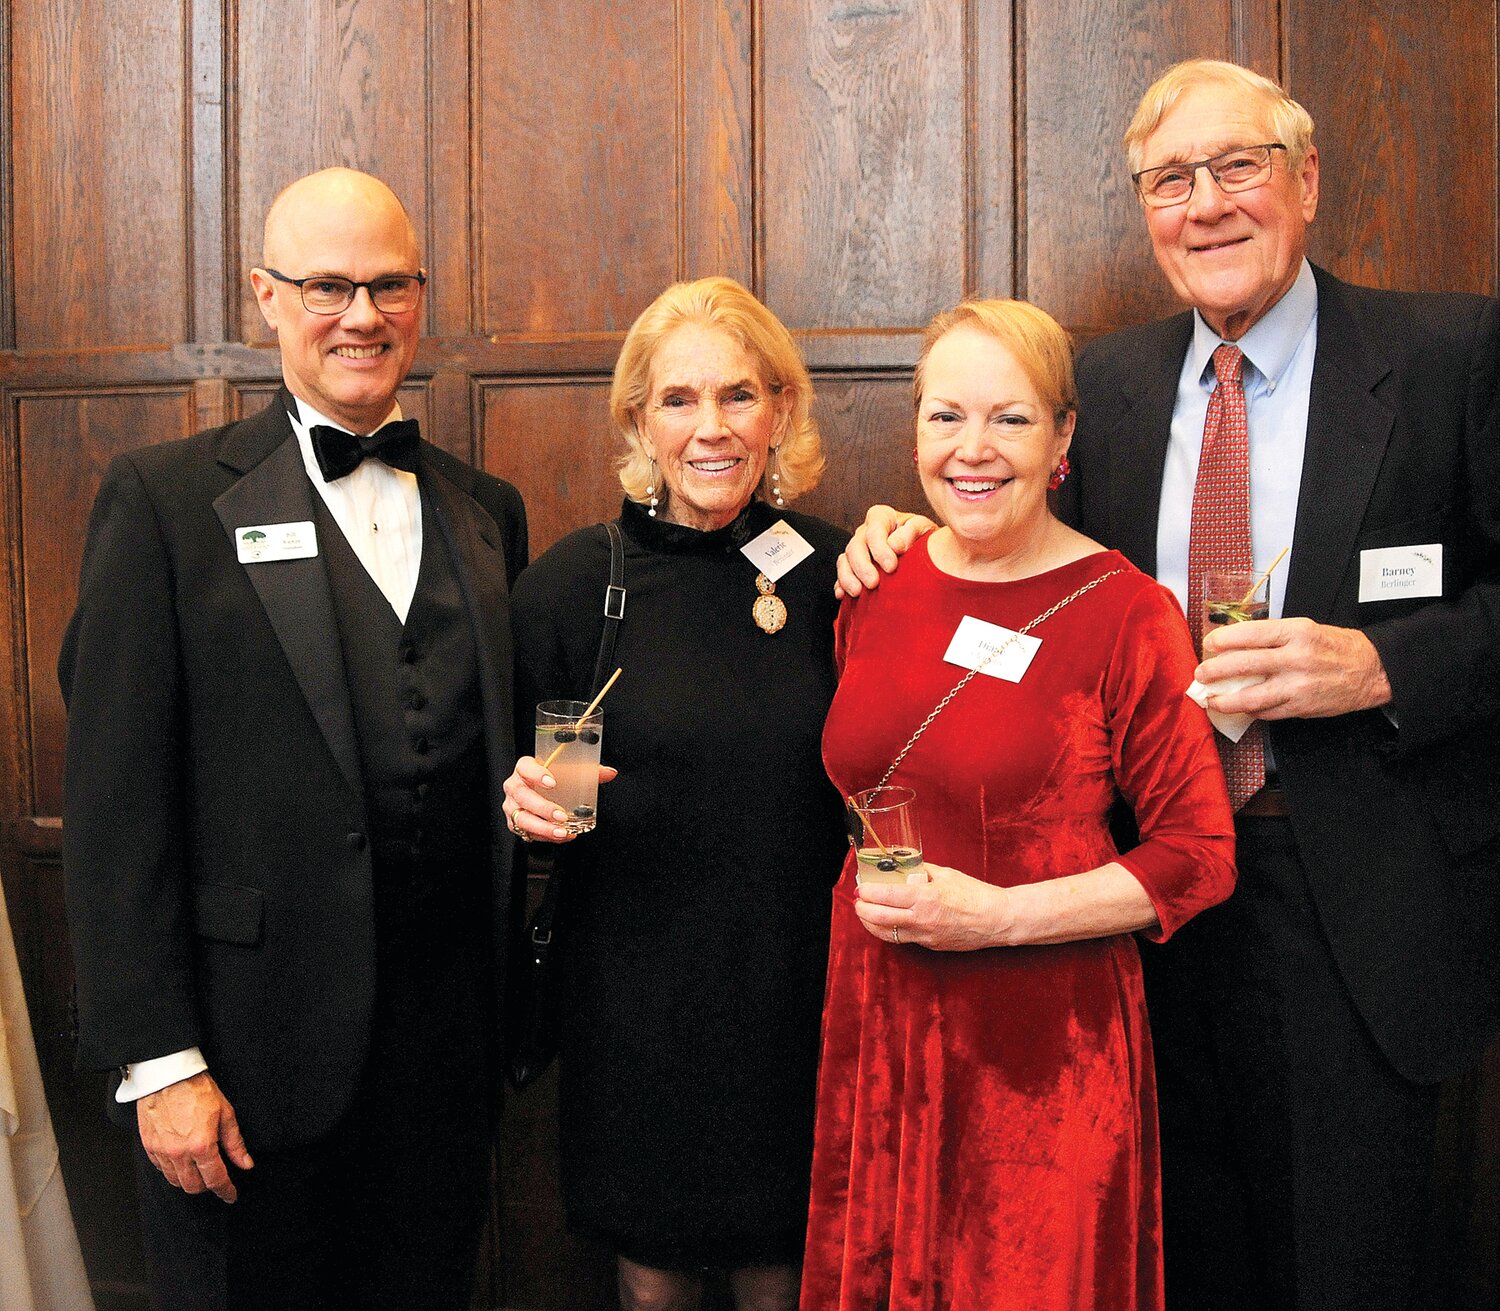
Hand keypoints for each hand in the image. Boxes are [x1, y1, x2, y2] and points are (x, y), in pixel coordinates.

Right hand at [137, 1072, 252, 1202]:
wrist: (167, 1075)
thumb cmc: (197, 1089)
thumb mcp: (225, 1113)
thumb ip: (235, 1143)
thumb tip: (245, 1163)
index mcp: (202, 1146)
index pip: (215, 1179)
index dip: (225, 1191)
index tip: (231, 1195)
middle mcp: (179, 1154)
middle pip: (193, 1187)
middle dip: (207, 1187)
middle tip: (216, 1179)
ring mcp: (161, 1152)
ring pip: (175, 1181)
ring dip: (189, 1181)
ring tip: (199, 1170)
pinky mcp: (148, 1146)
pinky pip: (161, 1169)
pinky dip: (172, 1171)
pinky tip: (181, 1161)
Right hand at [503, 755, 617, 842]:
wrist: (538, 792)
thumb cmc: (553, 779)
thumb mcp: (568, 773)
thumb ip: (589, 772)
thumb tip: (611, 773)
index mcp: (525, 768)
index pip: (525, 767)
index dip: (537, 774)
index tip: (553, 782)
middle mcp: (514, 786)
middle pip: (523, 796)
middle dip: (543, 808)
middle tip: (561, 815)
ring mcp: (512, 806)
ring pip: (522, 818)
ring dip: (542, 827)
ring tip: (562, 832)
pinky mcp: (514, 823)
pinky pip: (526, 832)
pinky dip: (544, 837)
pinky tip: (560, 837)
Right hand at [835, 507, 936, 598]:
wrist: (923, 552)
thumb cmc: (922, 537)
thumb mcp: (923, 528)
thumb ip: (911, 532)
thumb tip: (895, 545)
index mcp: (881, 517)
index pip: (874, 530)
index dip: (880, 549)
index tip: (891, 567)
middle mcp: (865, 531)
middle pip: (855, 547)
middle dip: (862, 567)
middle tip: (873, 583)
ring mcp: (856, 549)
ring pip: (844, 561)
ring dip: (848, 577)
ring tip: (857, 592)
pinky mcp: (852, 567)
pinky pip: (841, 575)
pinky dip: (841, 585)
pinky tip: (842, 594)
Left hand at [853, 863, 1011, 951]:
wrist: (997, 919)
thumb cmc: (975, 894)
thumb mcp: (946, 874)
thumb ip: (922, 871)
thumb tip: (903, 865)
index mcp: (926, 898)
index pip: (886, 896)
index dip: (868, 892)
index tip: (860, 887)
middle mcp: (922, 919)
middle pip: (880, 918)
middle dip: (862, 909)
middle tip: (858, 901)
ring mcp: (926, 936)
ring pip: (887, 933)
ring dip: (871, 923)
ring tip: (864, 913)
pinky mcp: (930, 945)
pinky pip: (903, 939)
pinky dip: (889, 931)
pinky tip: (884, 923)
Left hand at [1198, 617, 1391, 718]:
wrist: (1370, 670)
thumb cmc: (1332, 647)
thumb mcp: (1304, 629)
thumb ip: (1272, 637)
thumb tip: (1233, 644)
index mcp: (1295, 633)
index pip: (1250, 634)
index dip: (1224, 639)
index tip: (1209, 644)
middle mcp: (1296, 658)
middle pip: (1245, 665)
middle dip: (1215, 671)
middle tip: (1201, 674)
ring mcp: (1298, 685)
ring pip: (1252, 697)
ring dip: (1226, 700)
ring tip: (1212, 699)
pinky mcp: (1301, 707)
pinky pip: (1267, 712)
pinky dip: (1251, 710)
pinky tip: (1241, 707)